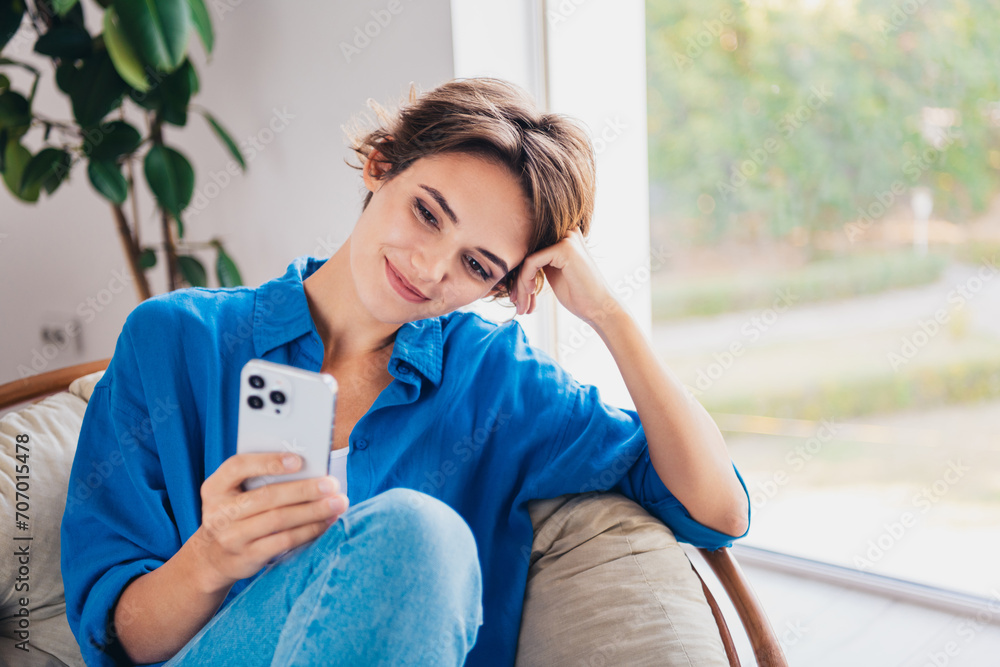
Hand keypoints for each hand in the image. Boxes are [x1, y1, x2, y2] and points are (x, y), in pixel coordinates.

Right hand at [188, 452, 348, 591]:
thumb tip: (308, 467)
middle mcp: (220, 512)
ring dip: (313, 511)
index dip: (269, 462)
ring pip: (279, 520)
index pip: (238, 467)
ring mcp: (232, 537)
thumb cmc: (235, 514)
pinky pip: (283, 541)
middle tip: (332, 484)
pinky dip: (309, 531)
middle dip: (304, 489)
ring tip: (337, 503)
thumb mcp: (233, 494)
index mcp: (215, 487)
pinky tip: (326, 522)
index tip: (299, 460)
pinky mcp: (247, 557)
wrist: (211, 558)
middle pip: (267, 496)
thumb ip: (259, 479)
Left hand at [510, 228, 621, 325]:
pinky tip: (531, 292)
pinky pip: (531, 262)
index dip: (519, 273)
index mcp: (565, 237)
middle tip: (516, 302)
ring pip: (527, 258)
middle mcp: (567, 233)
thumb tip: (515, 260)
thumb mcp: (555, 273)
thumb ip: (540, 261)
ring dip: (520, 284)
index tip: (517, 296)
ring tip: (522, 305)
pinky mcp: (564, 248)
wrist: (600, 309)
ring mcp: (567, 239)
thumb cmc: (579, 296)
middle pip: (527, 252)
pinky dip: (525, 279)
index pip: (531, 249)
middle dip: (517, 280)